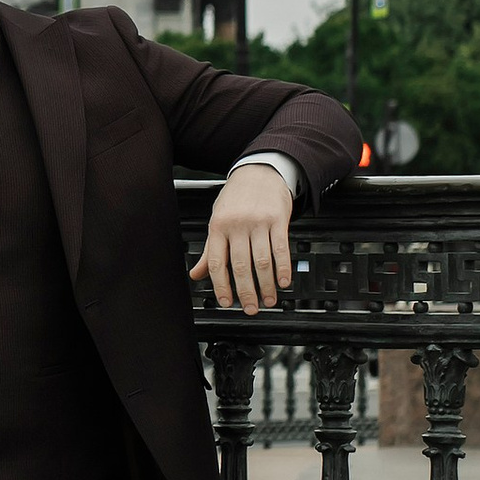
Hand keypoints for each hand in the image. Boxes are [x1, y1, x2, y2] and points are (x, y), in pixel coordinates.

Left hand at [191, 161, 293, 314]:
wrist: (259, 171)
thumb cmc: (236, 197)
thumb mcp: (217, 219)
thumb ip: (210, 250)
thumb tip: (196, 274)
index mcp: (218, 227)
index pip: (217, 263)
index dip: (221, 286)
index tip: (227, 303)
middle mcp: (237, 225)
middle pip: (241, 266)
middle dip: (246, 292)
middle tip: (251, 308)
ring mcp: (258, 222)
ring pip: (262, 260)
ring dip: (267, 285)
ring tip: (269, 300)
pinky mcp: (278, 219)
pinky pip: (281, 248)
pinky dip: (283, 268)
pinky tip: (283, 282)